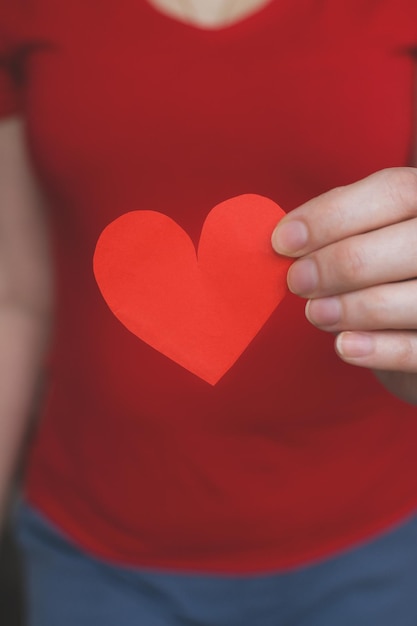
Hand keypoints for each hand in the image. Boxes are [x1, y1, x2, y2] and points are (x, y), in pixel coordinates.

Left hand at [271, 168, 416, 391]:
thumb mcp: (372, 232)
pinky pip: (416, 349)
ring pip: (414, 299)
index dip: (333, 215)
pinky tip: (343, 346)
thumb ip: (338, 227)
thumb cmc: (387, 267)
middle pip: (406, 244)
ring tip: (315, 313)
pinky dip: (377, 349)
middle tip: (297, 281)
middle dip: (339, 264)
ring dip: (352, 308)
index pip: (394, 192)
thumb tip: (286, 238)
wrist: (416, 321)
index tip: (284, 240)